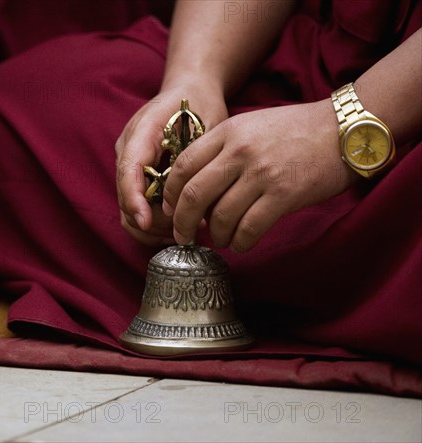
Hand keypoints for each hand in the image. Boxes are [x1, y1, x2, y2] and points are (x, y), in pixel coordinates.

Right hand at [116, 83, 227, 245]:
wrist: (188, 90)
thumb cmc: (199, 103)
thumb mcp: (204, 122)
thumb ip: (193, 156)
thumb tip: (189, 194)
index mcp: (141, 132)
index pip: (128, 170)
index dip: (133, 199)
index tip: (147, 220)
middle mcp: (128, 151)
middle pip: (125, 198)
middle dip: (152, 221)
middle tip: (187, 228)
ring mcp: (129, 166)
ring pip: (127, 210)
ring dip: (153, 227)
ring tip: (186, 230)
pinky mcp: (136, 178)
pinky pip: (136, 209)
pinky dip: (153, 224)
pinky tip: (179, 225)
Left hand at [162, 100, 358, 250]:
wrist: (344, 129)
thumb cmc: (294, 131)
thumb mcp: (250, 127)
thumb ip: (221, 150)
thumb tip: (195, 189)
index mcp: (227, 133)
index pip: (182, 166)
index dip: (170, 194)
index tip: (170, 210)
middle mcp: (239, 151)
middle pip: (194, 195)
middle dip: (182, 223)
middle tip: (184, 237)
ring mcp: (261, 173)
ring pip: (221, 217)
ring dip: (216, 236)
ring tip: (221, 239)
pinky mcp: (284, 194)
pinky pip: (249, 228)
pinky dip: (240, 242)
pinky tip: (241, 243)